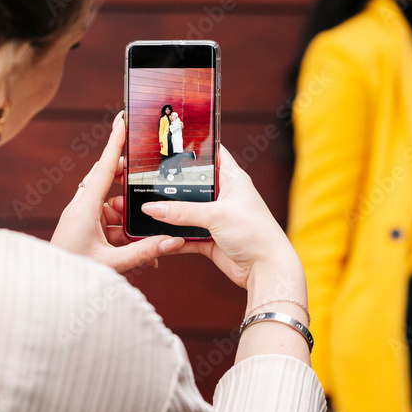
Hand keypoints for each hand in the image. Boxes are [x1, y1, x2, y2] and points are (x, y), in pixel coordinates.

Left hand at [51, 112, 184, 271]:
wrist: (48, 290)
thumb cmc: (73, 275)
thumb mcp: (113, 264)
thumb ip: (144, 252)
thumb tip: (173, 241)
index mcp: (84, 208)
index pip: (104, 167)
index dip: (115, 142)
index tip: (122, 120)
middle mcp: (81, 208)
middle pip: (109, 181)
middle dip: (129, 180)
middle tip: (148, 174)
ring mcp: (82, 218)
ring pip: (112, 206)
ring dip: (130, 217)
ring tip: (145, 235)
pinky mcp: (84, 230)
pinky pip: (109, 224)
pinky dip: (124, 232)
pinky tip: (139, 249)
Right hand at [135, 145, 300, 288]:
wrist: (266, 269)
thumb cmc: (255, 233)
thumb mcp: (216, 215)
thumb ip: (182, 211)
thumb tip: (151, 208)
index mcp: (233, 179)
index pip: (213, 153)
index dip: (195, 146)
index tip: (170, 141)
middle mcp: (224, 196)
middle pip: (193, 184)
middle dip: (172, 185)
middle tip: (146, 177)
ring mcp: (216, 218)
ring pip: (187, 212)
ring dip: (170, 214)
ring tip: (145, 208)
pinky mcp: (210, 239)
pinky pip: (186, 235)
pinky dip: (173, 237)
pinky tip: (157, 237)